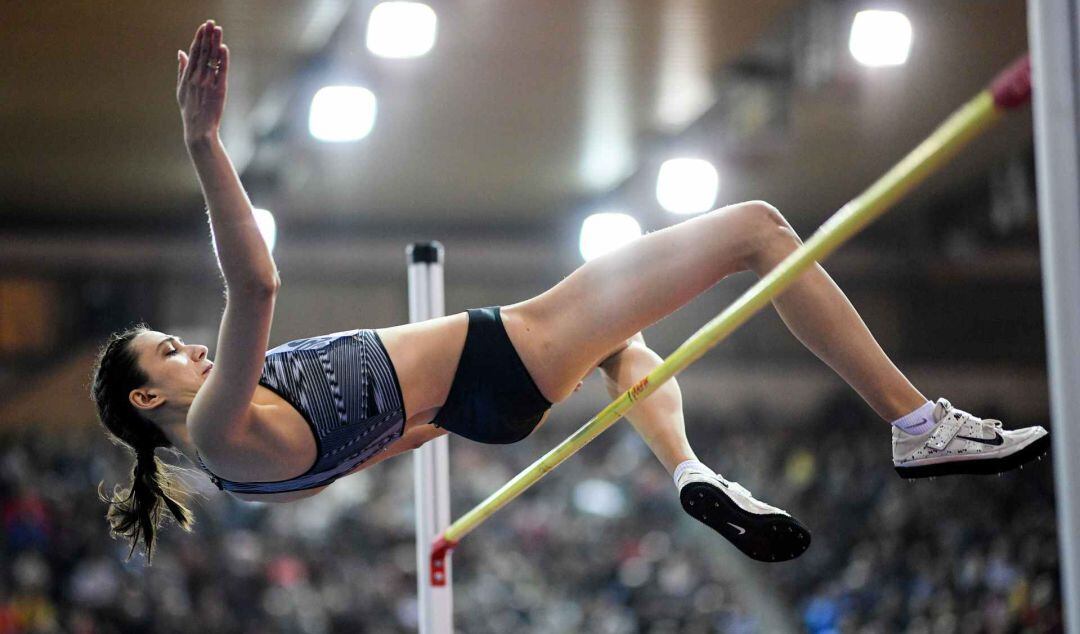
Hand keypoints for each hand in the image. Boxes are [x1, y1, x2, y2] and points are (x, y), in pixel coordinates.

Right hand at [177, 20, 227, 144]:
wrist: (198, 129)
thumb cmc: (190, 109)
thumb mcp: (181, 89)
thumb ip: (181, 69)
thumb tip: (180, 52)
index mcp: (187, 76)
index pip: (194, 52)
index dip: (199, 38)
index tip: (203, 26)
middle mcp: (196, 78)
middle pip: (203, 53)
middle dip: (207, 36)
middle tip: (211, 22)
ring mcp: (207, 84)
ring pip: (211, 60)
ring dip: (215, 43)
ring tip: (218, 30)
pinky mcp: (218, 91)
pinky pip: (221, 72)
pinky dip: (222, 60)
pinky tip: (224, 49)